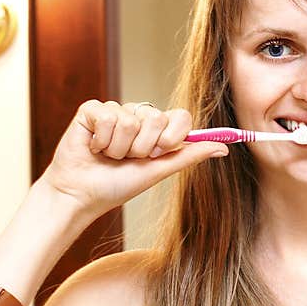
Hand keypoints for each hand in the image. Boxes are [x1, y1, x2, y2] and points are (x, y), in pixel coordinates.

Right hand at [40, 100, 227, 216]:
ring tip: (109, 156)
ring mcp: (116, 111)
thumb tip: (224, 147)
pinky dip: (102, 140)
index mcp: (158, 130)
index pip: (181, 116)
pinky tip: (94, 147)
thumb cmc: (118, 185)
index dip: (173, 136)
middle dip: (142, 148)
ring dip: (119, 148)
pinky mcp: (91, 110)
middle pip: (157, 119)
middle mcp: (139, 116)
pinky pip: (108, 117)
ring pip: (130, 121)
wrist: (82, 194)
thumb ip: (189, 155)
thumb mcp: (159, 171)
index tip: (159, 153)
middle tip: (128, 159)